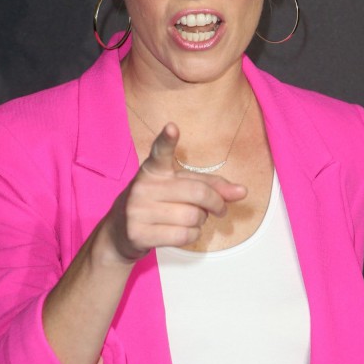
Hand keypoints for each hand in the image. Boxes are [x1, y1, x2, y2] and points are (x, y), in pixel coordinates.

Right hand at [103, 123, 246, 261]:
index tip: (172, 127)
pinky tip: (182, 232)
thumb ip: (211, 186)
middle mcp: (143, 186)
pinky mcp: (138, 233)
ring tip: (190, 219)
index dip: (167, 139)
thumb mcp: (181, 187)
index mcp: (153, 169)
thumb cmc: (159, 203)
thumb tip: (242, 191)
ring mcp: (138, 209)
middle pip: (197, 192)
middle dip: (216, 203)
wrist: (121, 231)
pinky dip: (192, 236)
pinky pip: (184, 235)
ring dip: (201, 221)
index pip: (160, 151)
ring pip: (193, 216)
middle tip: (220, 209)